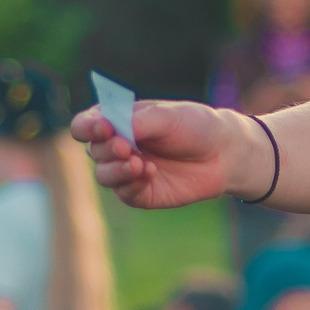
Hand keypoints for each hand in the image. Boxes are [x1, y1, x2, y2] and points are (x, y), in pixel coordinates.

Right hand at [74, 100, 254, 209]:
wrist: (224, 153)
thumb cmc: (194, 126)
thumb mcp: (166, 116)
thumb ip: (135, 122)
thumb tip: (108, 128)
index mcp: (117, 121)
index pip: (85, 125)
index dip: (87, 127)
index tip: (103, 128)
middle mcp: (117, 146)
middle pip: (93, 151)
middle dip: (107, 149)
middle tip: (126, 146)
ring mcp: (127, 171)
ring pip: (104, 175)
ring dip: (117, 170)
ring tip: (139, 163)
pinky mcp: (140, 193)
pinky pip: (124, 193)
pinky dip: (132, 184)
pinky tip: (150, 173)